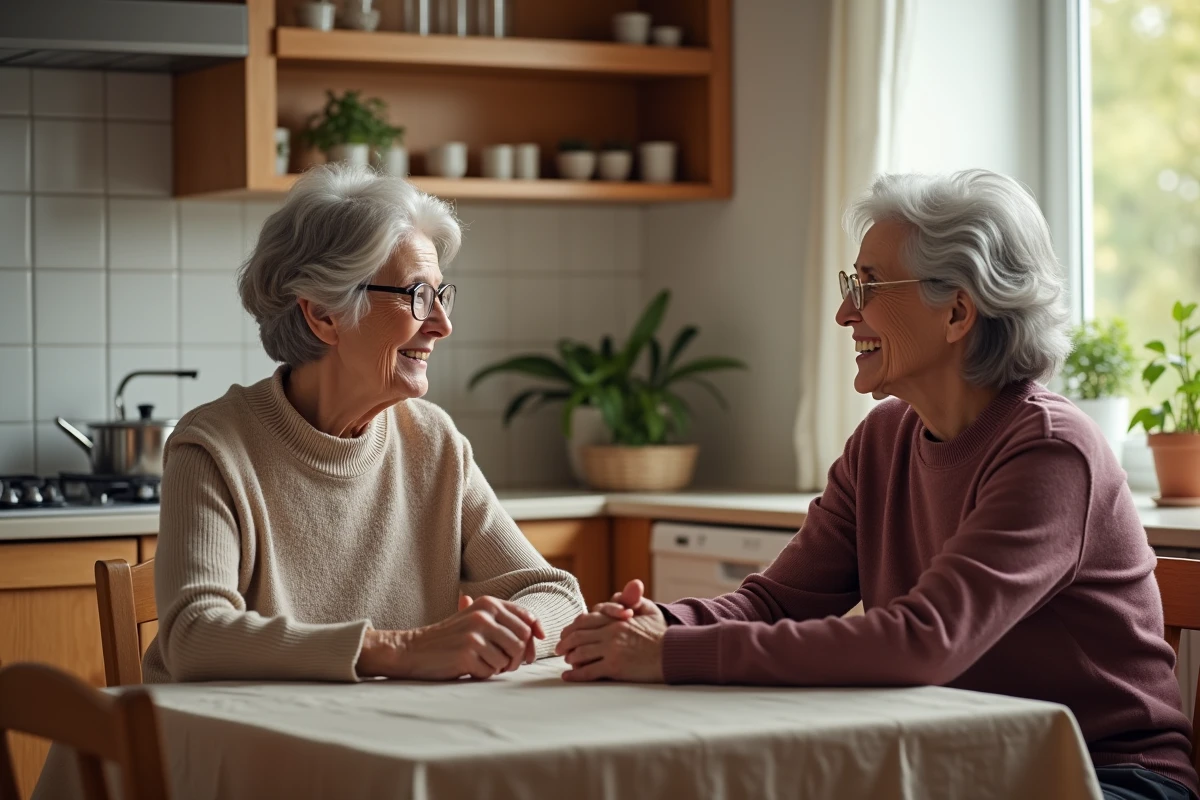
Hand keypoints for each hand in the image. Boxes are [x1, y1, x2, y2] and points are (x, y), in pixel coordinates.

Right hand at [357, 595, 544, 680]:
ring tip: (486, 665)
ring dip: (501, 667)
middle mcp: (484, 615)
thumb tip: (537, 630)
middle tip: (506, 664)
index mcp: (488, 603)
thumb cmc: (449, 638)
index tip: (531, 648)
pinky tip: (471, 669)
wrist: (414, 650)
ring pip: (509, 658)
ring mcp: (475, 634)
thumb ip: (504, 621)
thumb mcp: (474, 618)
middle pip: (522, 640)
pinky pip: (492, 670)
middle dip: (518, 657)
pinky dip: (485, 674)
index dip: (534, 633)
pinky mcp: (467, 653)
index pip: (526, 617)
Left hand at [555, 580, 666, 682]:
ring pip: (580, 653)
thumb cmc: (663, 633)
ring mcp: (611, 650)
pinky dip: (575, 674)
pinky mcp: (614, 667)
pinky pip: (588, 671)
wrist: (674, 652)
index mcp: (616, 619)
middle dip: (565, 642)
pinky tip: (568, 676)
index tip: (567, 633)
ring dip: (569, 657)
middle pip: (578, 636)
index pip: (586, 620)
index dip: (573, 627)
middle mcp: (610, 632)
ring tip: (565, 661)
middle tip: (558, 648)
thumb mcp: (649, 610)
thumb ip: (633, 600)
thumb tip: (620, 592)